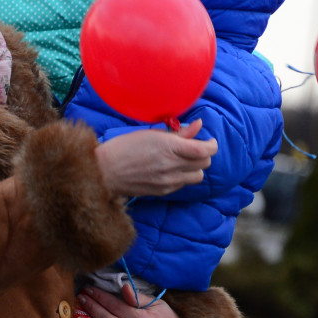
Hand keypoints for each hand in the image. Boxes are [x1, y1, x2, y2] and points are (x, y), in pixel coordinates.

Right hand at [96, 119, 216, 197]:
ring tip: (182, 161)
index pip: (205, 150)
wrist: (105, 171)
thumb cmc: (124, 147)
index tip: (209, 141)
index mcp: (169, 147)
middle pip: (204, 163)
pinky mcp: (163, 192)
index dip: (212, 145)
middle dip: (203, 155)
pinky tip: (170, 169)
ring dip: (194, 168)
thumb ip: (178, 132)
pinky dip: (182, 176)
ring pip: (197, 176)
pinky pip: (183, 184)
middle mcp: (172, 166)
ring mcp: (168, 181)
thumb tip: (198, 126)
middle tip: (193, 148)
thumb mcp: (151, 134)